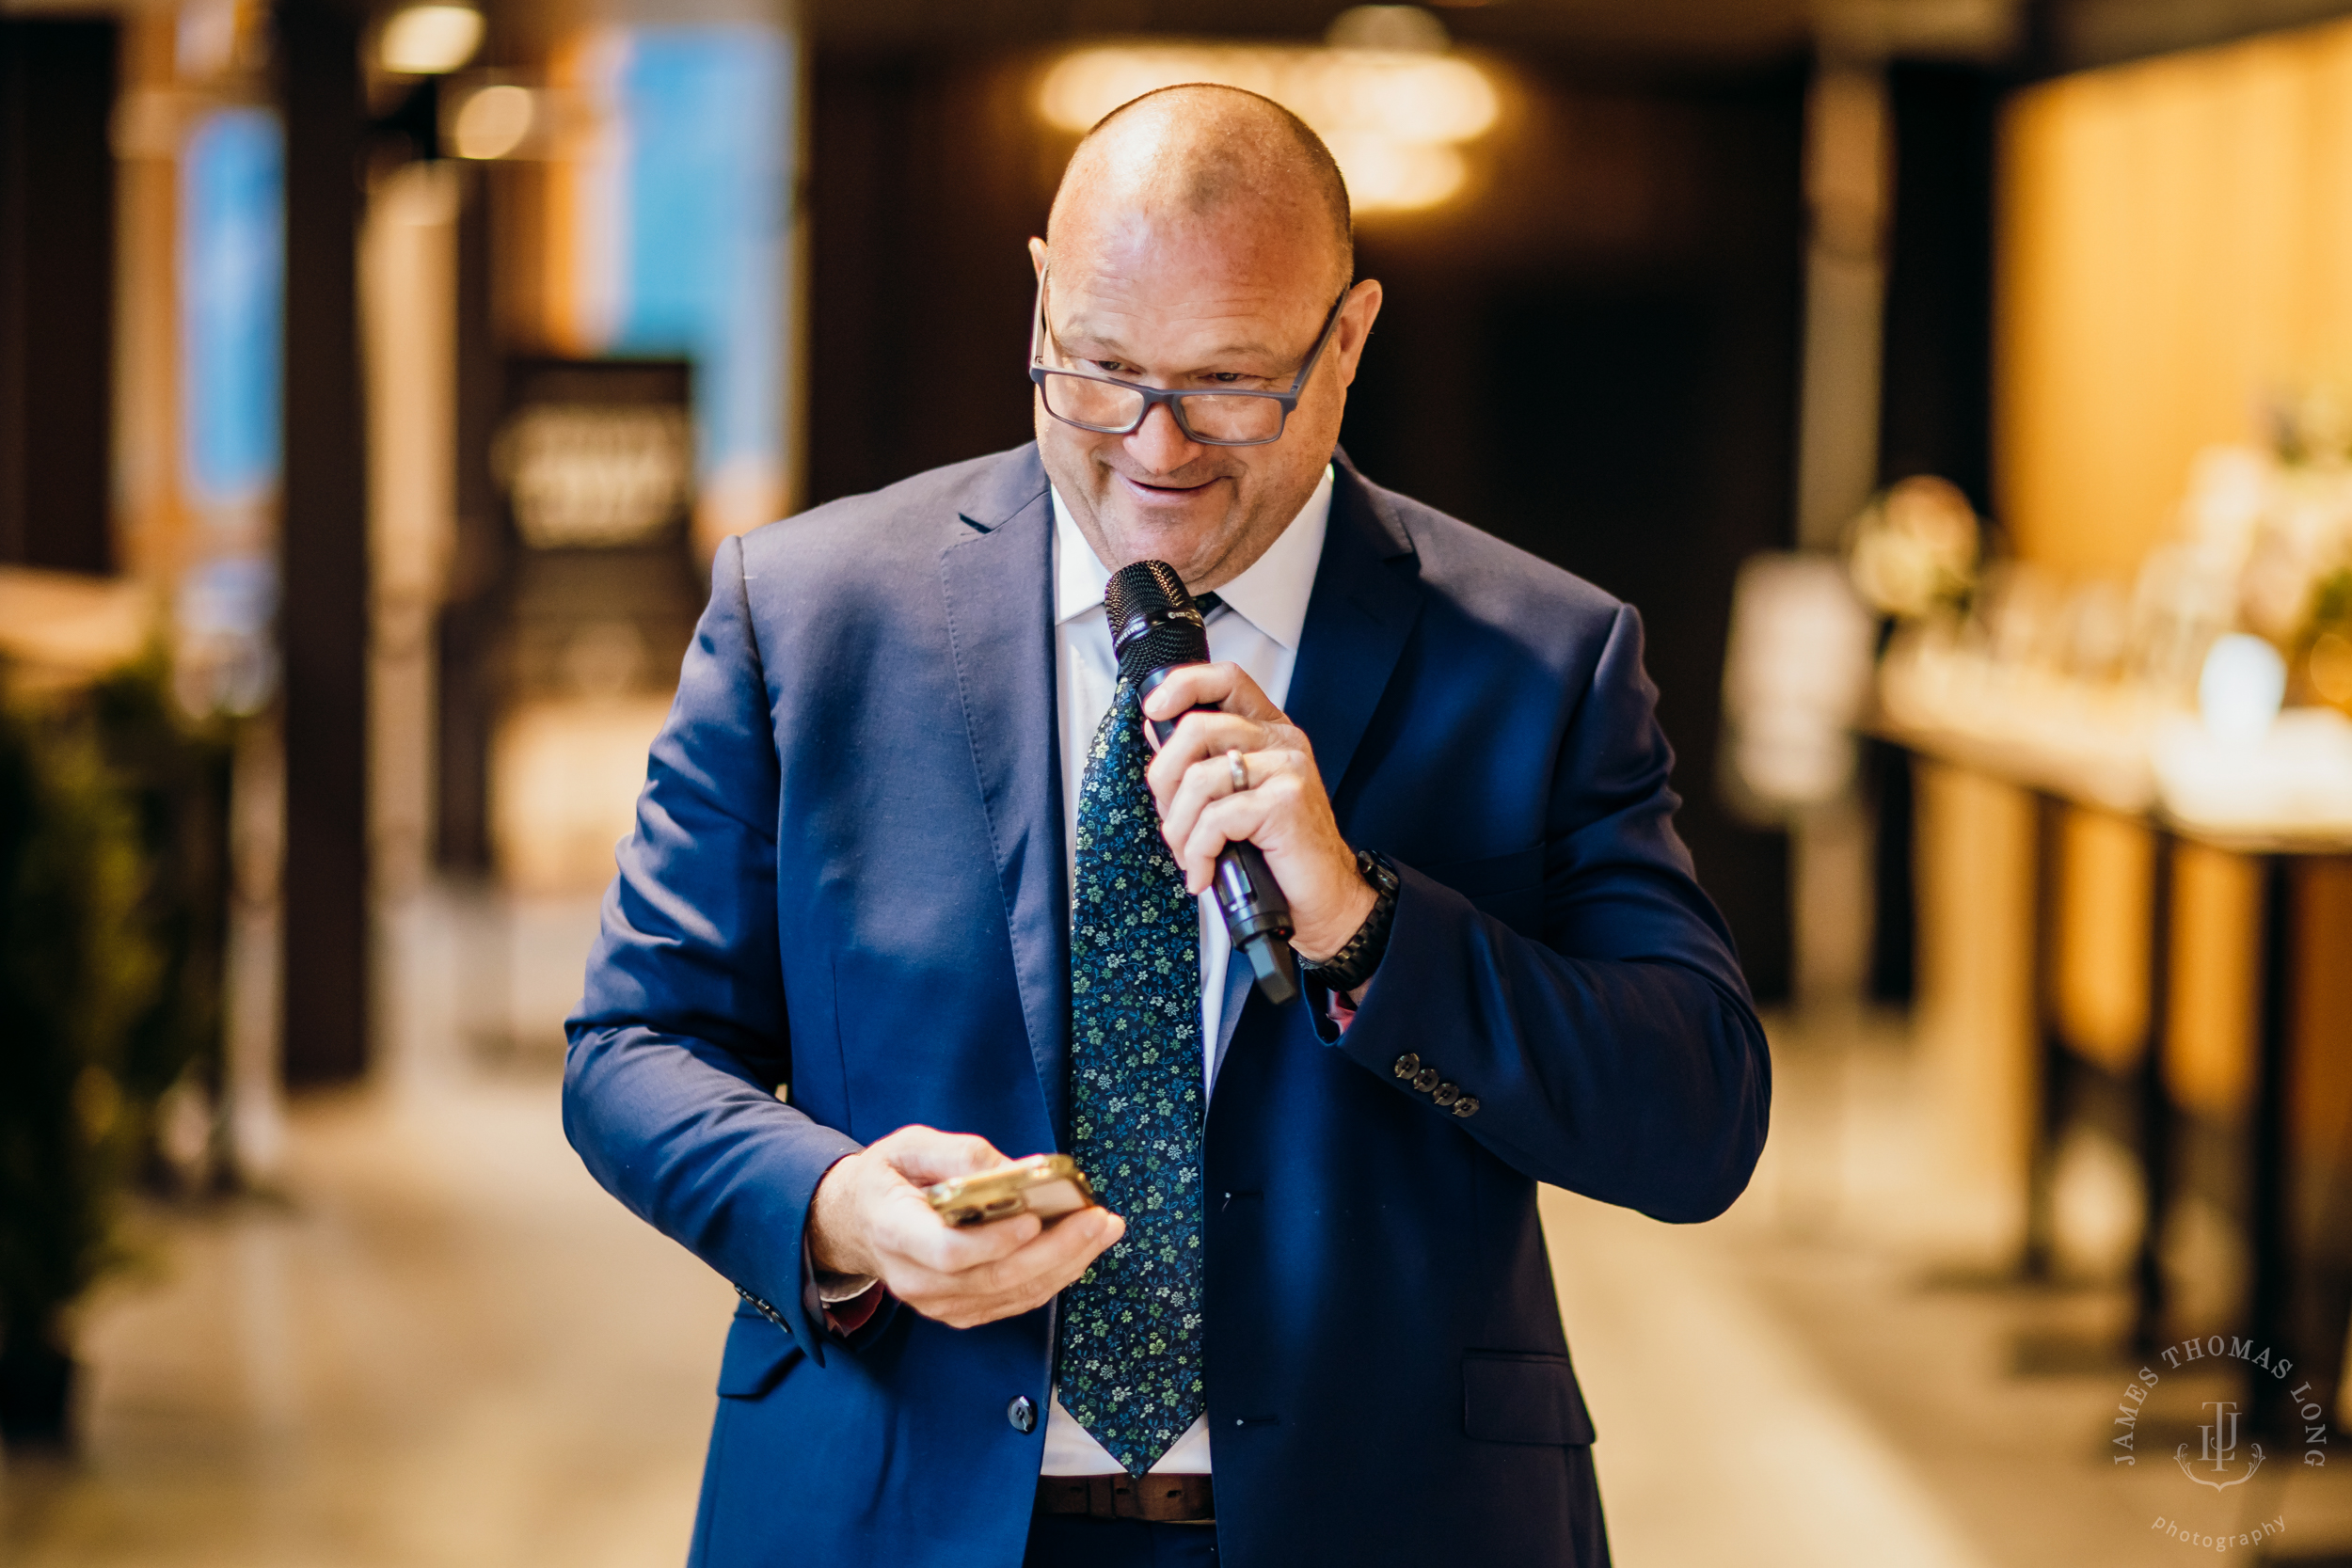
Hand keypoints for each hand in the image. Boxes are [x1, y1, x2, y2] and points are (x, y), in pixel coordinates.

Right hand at [806, 1125, 1124, 1329]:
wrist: (857, 1224)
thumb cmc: (886, 1179)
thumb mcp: (909, 1146)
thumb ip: (958, 1154)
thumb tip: (1015, 1171)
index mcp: (895, 1231)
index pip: (948, 1252)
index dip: (994, 1242)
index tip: (1033, 1219)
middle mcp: (915, 1279)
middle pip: (994, 1278)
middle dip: (1056, 1250)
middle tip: (1098, 1219)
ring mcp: (938, 1303)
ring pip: (1012, 1294)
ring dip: (1066, 1265)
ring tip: (1103, 1229)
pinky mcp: (959, 1311)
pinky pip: (1014, 1302)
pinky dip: (1053, 1277)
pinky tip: (1081, 1250)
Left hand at [1141, 663, 1376, 961]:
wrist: (1323, 899)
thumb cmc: (1278, 853)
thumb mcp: (1235, 797)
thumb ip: (1203, 761)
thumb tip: (1157, 730)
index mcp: (1269, 732)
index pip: (1226, 679)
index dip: (1184, 684)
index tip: (1153, 710)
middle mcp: (1281, 742)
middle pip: (1197, 728)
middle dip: (1164, 779)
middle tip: (1171, 818)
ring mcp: (1287, 769)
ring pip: (1199, 779)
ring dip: (1179, 827)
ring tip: (1189, 854)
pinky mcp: (1285, 802)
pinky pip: (1216, 819)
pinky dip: (1199, 852)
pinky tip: (1204, 872)